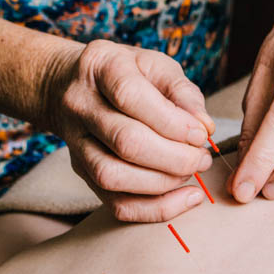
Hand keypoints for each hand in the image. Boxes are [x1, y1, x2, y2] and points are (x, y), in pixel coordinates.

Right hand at [42, 40, 214, 221]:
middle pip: (125, 142)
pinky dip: (154, 209)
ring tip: (190, 173)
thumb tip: (205, 127)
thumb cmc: (124, 72)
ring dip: (163, 184)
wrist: (68, 84)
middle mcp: (81, 105)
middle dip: (174, 157)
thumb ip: (182, 92)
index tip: (202, 134)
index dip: (173, 122)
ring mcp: (75, 142)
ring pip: (113, 176)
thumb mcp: (155, 64)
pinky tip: (183, 198)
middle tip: (202, 158)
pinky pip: (114, 203)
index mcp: (102, 67)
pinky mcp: (81, 172)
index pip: (131, 97)